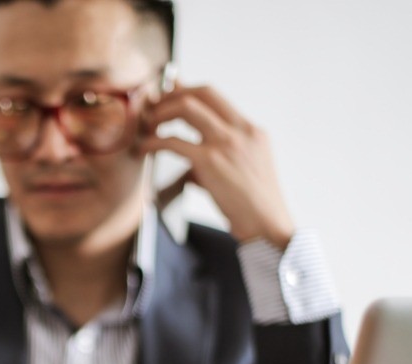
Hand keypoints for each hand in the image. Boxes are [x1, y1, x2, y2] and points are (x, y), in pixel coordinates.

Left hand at [141, 85, 294, 248]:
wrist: (267, 224)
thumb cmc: (254, 205)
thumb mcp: (245, 170)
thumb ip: (221, 156)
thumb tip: (191, 159)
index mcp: (251, 130)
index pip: (216, 96)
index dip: (188, 90)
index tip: (170, 94)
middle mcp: (241, 130)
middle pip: (202, 92)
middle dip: (173, 95)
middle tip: (154, 107)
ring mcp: (226, 143)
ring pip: (187, 107)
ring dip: (161, 112)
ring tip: (148, 125)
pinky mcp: (210, 162)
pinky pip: (173, 141)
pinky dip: (153, 142)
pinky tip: (143, 149)